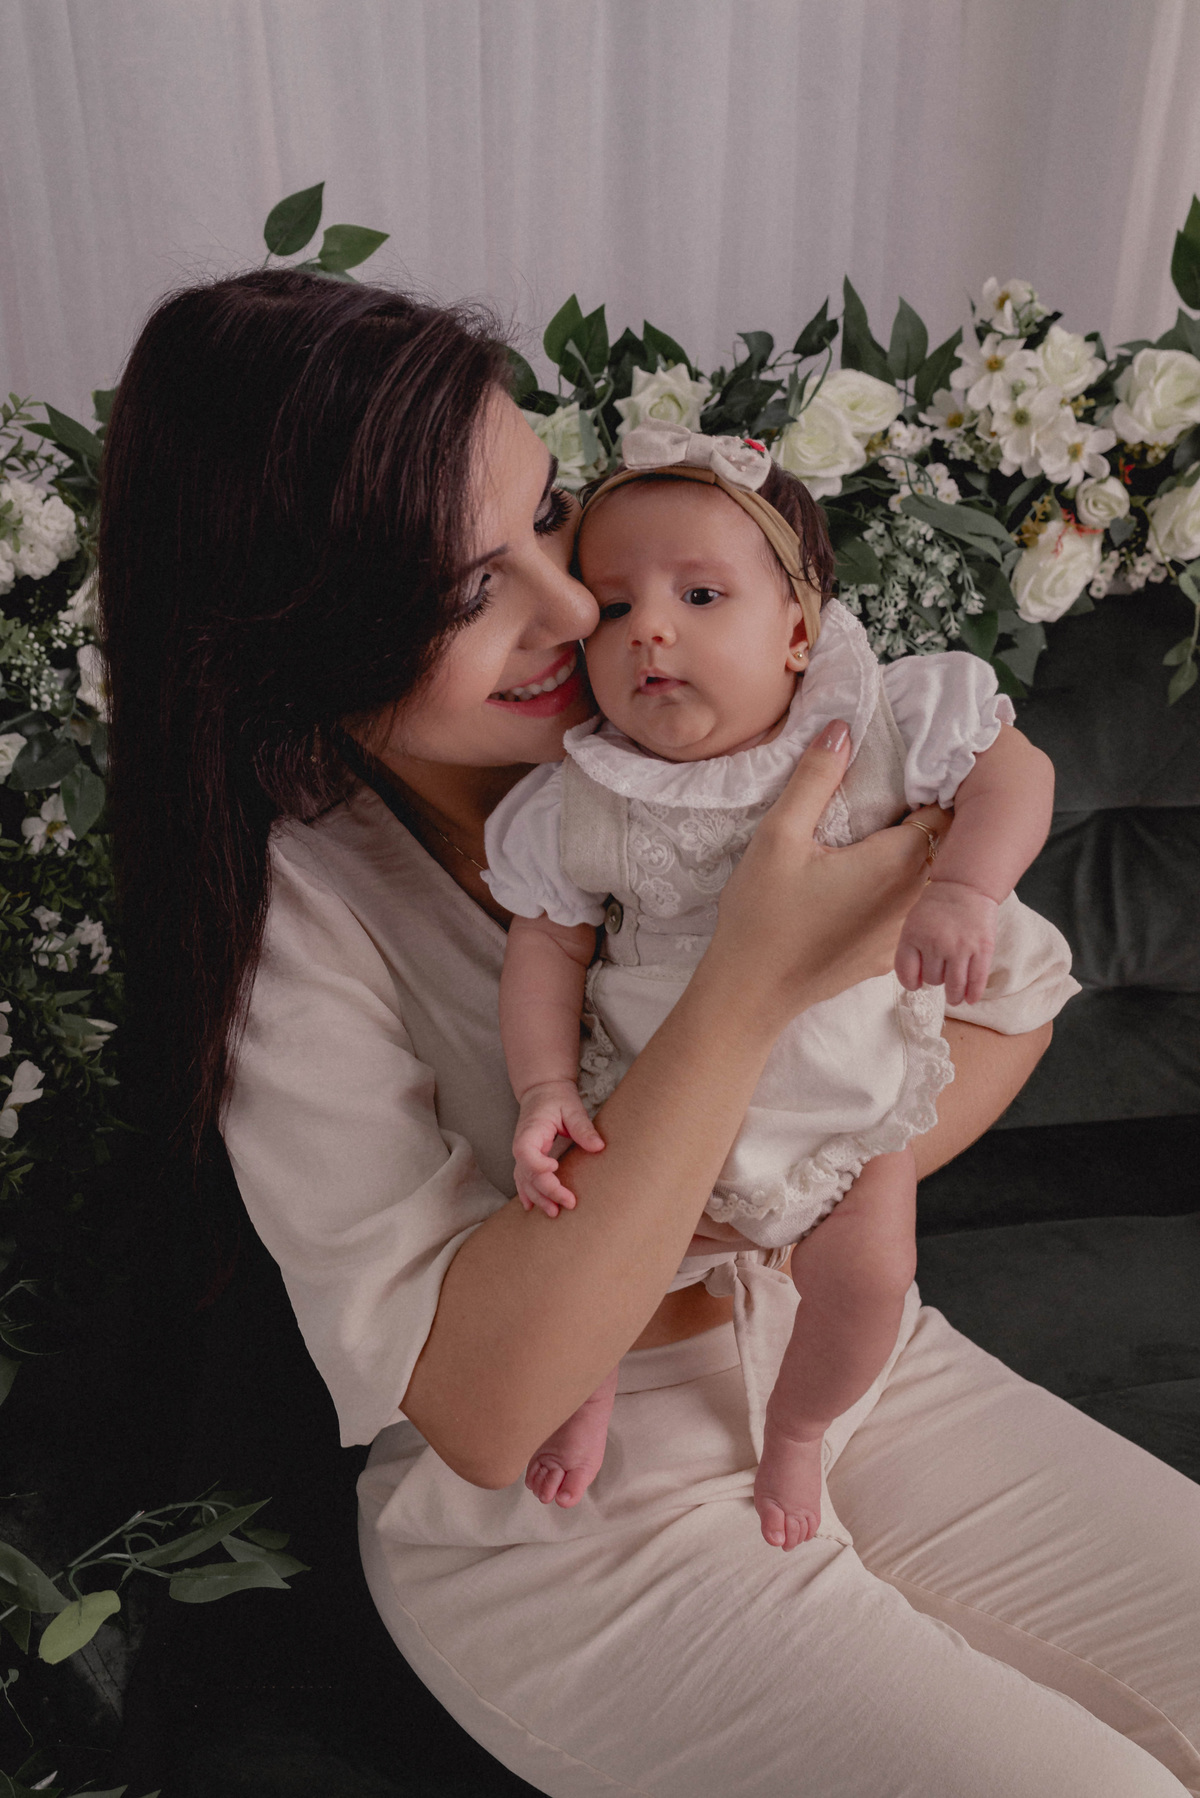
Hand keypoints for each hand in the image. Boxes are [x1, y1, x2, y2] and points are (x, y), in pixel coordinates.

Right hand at [513, 1080, 604, 1216]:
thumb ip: (583, 1127)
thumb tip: (598, 1147)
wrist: (542, 1090)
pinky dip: (527, 1193)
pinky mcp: (527, 1158)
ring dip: (538, 1197)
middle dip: (547, 1190)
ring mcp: (522, 1153)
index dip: (538, 1165)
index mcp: (530, 1131)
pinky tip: (531, 1206)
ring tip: (554, 1212)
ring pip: (524, 1180)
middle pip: (528, 1173)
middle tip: (569, 1203)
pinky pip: (522, 1179)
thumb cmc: (557, 1097)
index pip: (525, 1152)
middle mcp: (522, 1145)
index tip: (555, 1168)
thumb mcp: (572, 1107)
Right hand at [711, 721, 951, 1026]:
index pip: (946, 810)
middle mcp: (914, 900)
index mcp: (897, 864)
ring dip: (918, 853)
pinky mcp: (888, 954)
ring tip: (883, 828)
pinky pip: (912, 909)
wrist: (751, 995)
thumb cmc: (762, 916)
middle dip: (929, 815)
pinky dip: (902, 887)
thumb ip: (815, 778)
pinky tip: (866, 878)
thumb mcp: (779, 836)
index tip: (910, 766)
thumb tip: (843, 727)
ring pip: (931, 879)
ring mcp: (905, 932)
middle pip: (946, 845)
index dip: (934, 784)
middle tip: (898, 788)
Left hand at [894, 878, 997, 1005]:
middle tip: (941, 974)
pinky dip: (973, 993)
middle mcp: (935, 944)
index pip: (906, 973)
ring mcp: (960, 948)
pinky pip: (976, 980)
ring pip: (954, 985)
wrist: (966, 886)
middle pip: (932, 980)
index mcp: (913, 936)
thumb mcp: (914, 923)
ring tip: (954, 998)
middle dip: (936, 980)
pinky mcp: (982, 949)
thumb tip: (916, 982)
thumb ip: (911, 950)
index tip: (916, 984)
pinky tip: (970, 999)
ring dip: (954, 995)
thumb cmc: (937, 907)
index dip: (911, 983)